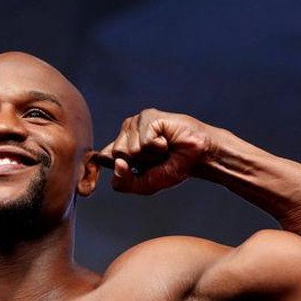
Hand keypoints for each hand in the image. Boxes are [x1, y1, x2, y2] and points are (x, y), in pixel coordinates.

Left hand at [96, 109, 213, 194]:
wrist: (197, 157)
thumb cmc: (171, 168)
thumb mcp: (143, 184)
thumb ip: (123, 182)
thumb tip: (117, 163)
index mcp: (120, 148)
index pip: (102, 158)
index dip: (115, 168)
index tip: (132, 170)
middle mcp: (125, 133)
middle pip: (116, 155)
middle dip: (139, 163)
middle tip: (155, 158)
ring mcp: (135, 123)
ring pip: (129, 148)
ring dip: (150, 155)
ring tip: (162, 149)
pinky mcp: (148, 116)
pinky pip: (144, 140)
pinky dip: (158, 146)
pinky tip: (166, 141)